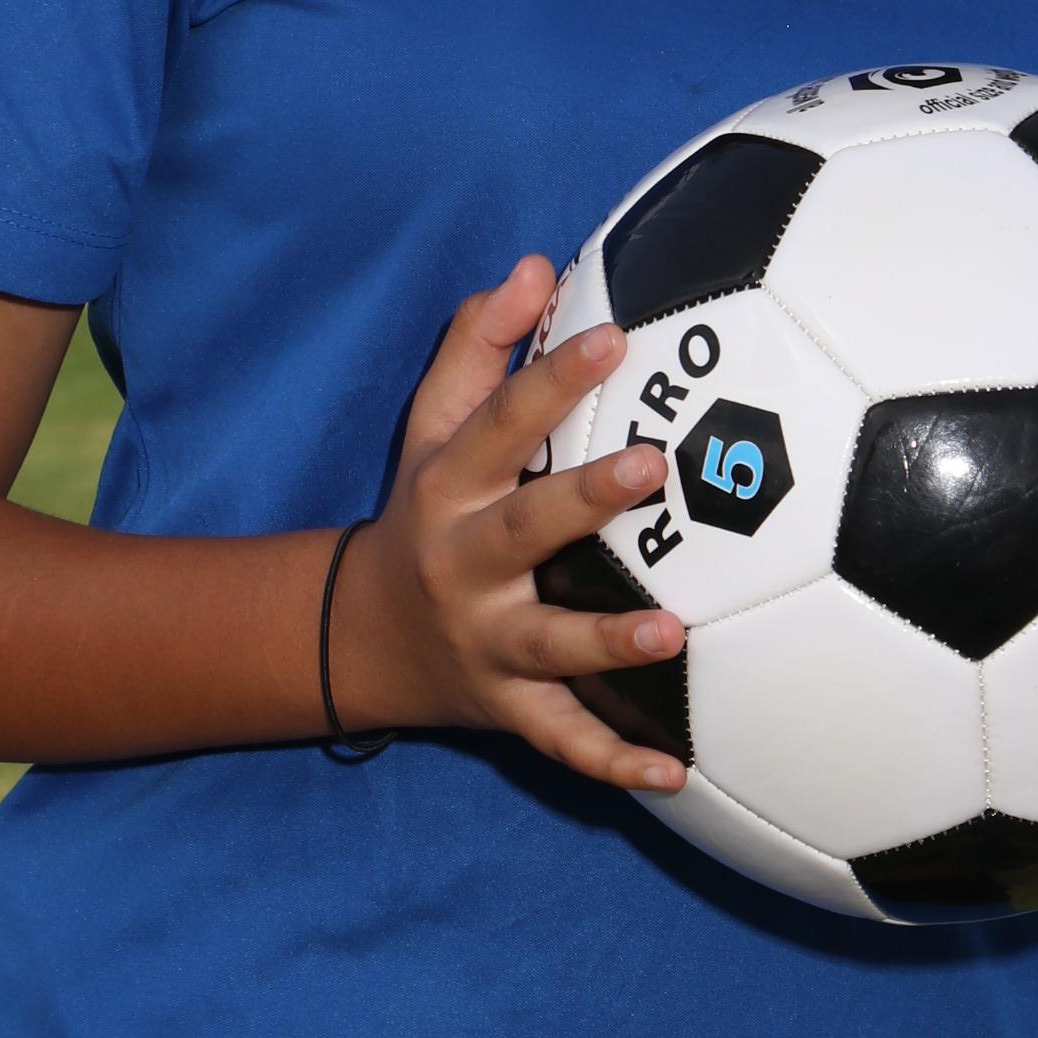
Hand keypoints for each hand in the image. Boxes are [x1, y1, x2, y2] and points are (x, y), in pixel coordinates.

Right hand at [335, 257, 690, 794]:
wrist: (359, 636)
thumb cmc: (427, 507)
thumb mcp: (432, 427)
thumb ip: (478, 344)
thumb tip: (535, 266)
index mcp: (449, 486)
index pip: (500, 423)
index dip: (552, 379)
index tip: (615, 338)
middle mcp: (461, 564)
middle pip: (522, 528)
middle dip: (583, 500)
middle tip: (653, 466)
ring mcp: (484, 642)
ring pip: (547, 645)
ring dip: (607, 643)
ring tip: (672, 633)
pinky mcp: (507, 708)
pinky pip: (563, 741)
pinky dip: (615, 763)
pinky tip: (678, 771)